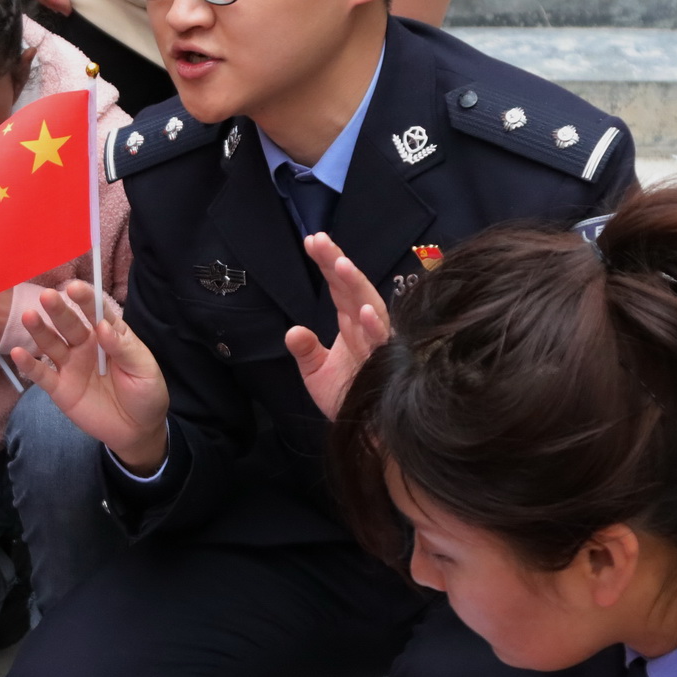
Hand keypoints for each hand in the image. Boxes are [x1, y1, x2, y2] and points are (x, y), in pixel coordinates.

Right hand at [14, 281, 168, 473]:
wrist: (137, 431)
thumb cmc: (146, 395)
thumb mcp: (144, 370)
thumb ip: (124, 348)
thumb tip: (102, 326)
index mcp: (109, 336)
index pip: (96, 312)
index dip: (86, 300)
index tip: (75, 288)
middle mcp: (86, 346)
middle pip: (69, 324)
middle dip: (58, 310)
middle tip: (47, 296)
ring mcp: (70, 365)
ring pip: (51, 344)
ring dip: (39, 330)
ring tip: (28, 316)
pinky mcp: (59, 388)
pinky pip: (41, 374)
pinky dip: (28, 364)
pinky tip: (17, 352)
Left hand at [281, 232, 396, 421]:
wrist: (366, 435)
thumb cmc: (348, 400)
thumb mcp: (317, 374)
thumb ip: (306, 351)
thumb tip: (292, 331)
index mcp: (352, 324)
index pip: (338, 287)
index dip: (327, 264)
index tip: (311, 240)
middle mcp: (367, 328)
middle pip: (353, 289)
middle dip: (337, 263)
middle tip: (318, 240)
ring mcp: (378, 345)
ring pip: (370, 308)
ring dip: (356, 287)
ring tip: (341, 265)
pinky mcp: (385, 366)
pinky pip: (382, 345)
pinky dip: (374, 328)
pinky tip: (363, 312)